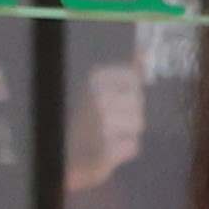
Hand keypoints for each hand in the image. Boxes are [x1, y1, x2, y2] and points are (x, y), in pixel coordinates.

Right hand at [81, 59, 148, 183]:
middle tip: (106, 122)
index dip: (128, 94)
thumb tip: (145, 52)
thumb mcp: (101, 90)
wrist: (62, 157)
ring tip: (106, 135)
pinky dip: (123, 151)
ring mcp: (103, 123)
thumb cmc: (85, 122)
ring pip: (139, 124)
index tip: (111, 101)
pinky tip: (106, 150)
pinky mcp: (107, 148)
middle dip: (128, 114)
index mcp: (95, 79)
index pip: (134, 80)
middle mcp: (99, 97)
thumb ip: (127, 72)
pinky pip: (133, 146)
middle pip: (138, 104)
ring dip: (126, 133)